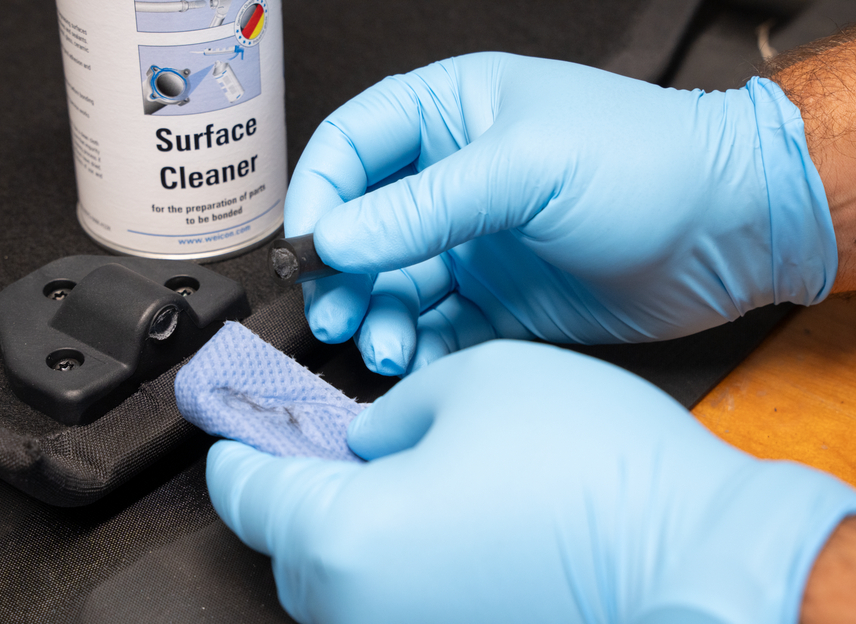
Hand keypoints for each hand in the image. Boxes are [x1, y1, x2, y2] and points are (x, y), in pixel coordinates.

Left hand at [206, 341, 855, 623]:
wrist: (694, 556)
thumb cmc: (588, 465)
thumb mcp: (470, 383)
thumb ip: (392, 415)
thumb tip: (370, 441)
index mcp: (344, 537)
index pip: (246, 494)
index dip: (236, 443)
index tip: (231, 416)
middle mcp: (359, 611)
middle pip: (287, 541)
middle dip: (291, 484)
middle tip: (316, 433)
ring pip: (337, 576)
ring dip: (342, 521)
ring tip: (380, 468)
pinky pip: (389, 598)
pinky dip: (390, 555)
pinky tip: (429, 513)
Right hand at [284, 52, 836, 374]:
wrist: (730, 228)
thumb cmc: (640, 162)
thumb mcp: (524, 167)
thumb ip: (423, 207)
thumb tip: (334, 240)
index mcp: (450, 116)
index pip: (351, 146)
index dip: (318, 195)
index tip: (306, 249)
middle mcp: (451, 181)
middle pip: (361, 228)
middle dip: (341, 274)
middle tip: (334, 315)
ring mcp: (473, 246)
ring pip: (394, 287)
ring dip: (377, 319)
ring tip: (383, 347)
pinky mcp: (498, 302)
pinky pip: (438, 329)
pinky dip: (419, 349)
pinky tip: (416, 362)